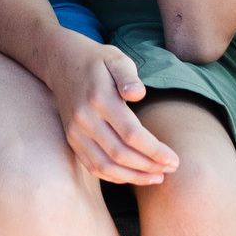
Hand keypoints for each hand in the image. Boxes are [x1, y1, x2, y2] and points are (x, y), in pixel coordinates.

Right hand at [50, 38, 180, 183]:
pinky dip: (114, 176)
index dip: (154, 151)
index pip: (131, 134)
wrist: (61, 62)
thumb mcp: (115, 58)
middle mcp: (84, 119)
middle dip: (149, 166)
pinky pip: (92, 166)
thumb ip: (128, 75)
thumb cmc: (97, 61)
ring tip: (156, 177)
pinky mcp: (71, 140)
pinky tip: (134, 176)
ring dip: (133, 177)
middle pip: (120, 154)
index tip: (174, 160)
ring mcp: (75, 132)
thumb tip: (137, 94)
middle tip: (170, 169)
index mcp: (99, 98)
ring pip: (105, 166)